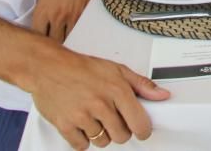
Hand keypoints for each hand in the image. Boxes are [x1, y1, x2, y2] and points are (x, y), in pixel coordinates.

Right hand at [29, 46, 169, 148]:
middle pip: (122, 136)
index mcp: (117, 90)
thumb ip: (142, 85)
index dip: (143, 130)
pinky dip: (83, 139)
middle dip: (121, 131)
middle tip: (115, 119)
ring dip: (102, 134)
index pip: (139, 123)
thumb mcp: (117, 70)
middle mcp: (100, 104)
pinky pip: (82, 146)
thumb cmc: (82, 68)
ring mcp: (82, 116)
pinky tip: (83, 125)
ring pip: (102, 142)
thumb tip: (162, 95)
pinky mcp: (65, 125)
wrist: (49, 68)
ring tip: (97, 118)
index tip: (142, 129)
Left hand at [32, 0, 107, 41]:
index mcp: (43, 10)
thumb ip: (42, 12)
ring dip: (65, 41)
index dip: (37, 42)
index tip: (38, 43)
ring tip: (64, 43)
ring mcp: (73, 17)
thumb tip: (42, 26)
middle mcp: (57, 16)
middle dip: (52, 45)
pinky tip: (76, 34)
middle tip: (51, 47)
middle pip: (52, 42)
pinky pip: (80, 32)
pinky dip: (77, 34)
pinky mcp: (86, 16)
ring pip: (68, 40)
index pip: (37, 35)